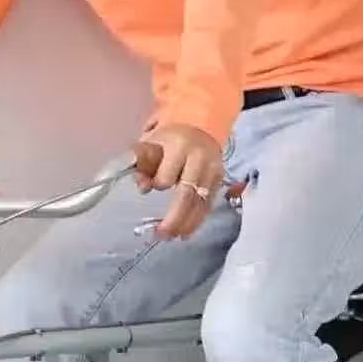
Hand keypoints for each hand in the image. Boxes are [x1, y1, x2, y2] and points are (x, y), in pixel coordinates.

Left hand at [134, 123, 222, 238]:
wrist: (201, 125)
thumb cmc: (170, 138)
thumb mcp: (152, 142)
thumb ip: (142, 163)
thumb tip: (142, 188)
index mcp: (180, 146)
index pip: (168, 175)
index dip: (157, 184)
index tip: (146, 187)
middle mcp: (200, 159)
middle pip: (187, 195)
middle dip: (174, 219)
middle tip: (160, 234)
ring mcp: (213, 171)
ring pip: (200, 203)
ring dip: (186, 224)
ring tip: (171, 237)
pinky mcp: (219, 181)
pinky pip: (208, 205)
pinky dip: (196, 220)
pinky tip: (185, 232)